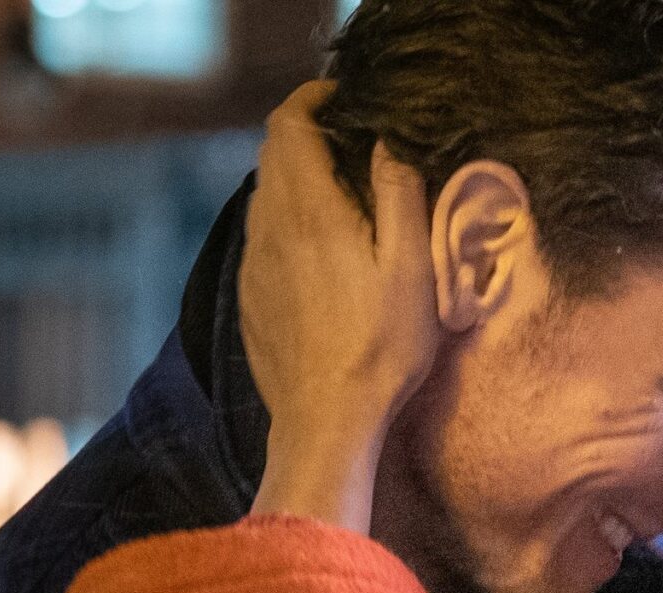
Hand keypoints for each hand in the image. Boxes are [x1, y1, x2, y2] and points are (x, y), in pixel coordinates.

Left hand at [240, 80, 439, 532]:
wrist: (325, 424)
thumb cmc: (379, 349)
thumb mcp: (412, 267)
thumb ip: (399, 194)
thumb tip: (388, 141)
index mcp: (309, 211)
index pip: (288, 124)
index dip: (312, 100)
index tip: (343, 99)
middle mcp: (270, 229)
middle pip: (271, 153)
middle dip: (305, 133)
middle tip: (348, 140)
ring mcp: (254, 265)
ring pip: (263, 195)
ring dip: (294, 179)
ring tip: (338, 193)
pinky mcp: (250, 297)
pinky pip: (261, 238)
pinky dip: (285, 222)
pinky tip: (319, 251)